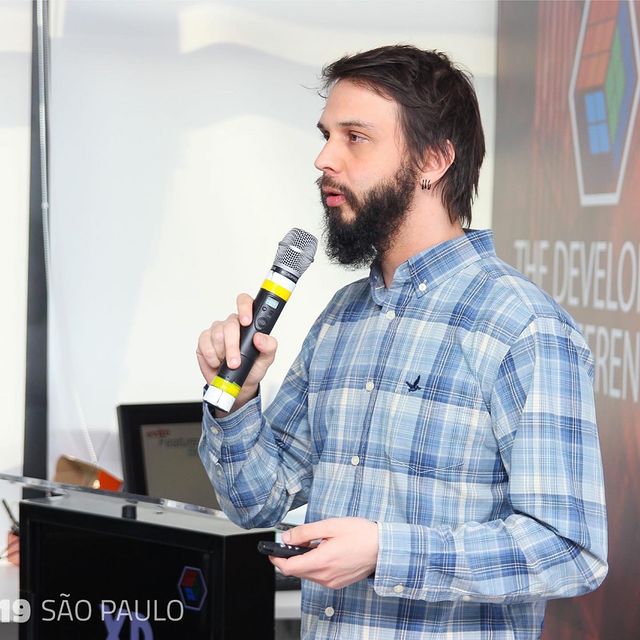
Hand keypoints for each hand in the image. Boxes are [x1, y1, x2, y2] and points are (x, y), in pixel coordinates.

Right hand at [196, 293, 277, 411]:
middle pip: (230, 324)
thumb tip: (260, 338)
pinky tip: (217, 362)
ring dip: (223, 353)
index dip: (245, 307)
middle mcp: (232, 324)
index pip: (245, 302)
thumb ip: (269, 346)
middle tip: (236, 361)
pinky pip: (205, 343)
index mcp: (248, 324)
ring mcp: (217, 331)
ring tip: (228, 363)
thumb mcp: (267, 358)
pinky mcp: (204, 340)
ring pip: (217, 334)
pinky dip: (211, 356)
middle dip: (232, 345)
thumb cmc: (253, 368)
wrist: (239, 385)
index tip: (246, 321)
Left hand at [270, 518, 377, 589]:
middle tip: (296, 540)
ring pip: (307, 574)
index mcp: (322, 562)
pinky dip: (315, 565)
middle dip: (291, 557)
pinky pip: (319, 576)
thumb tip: (287, 537)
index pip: (289, 567)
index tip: (272, 551)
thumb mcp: (330, 525)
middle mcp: (325, 576)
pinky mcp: (338, 583)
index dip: (277, 558)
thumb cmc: (361, 535)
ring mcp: (332, 582)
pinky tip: (324, 552)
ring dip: (304, 561)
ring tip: (315, 543)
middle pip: (297, 571)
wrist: (383, 548)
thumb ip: (305, 532)